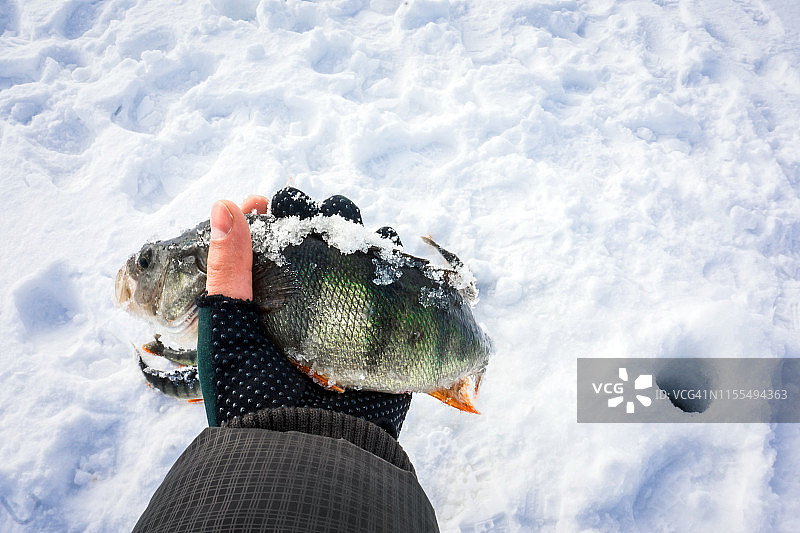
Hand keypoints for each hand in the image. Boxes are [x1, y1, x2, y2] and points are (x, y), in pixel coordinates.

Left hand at [196, 188, 411, 437]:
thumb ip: (227, 268)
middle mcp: (308, 310)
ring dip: (361, 234)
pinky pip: (396, 291)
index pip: (270, 249)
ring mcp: (347, 321)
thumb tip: (224, 204)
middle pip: (320, 249)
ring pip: (359, 262)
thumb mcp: (226, 325)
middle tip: (319, 212)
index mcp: (267, 307)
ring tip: (357, 224)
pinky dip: (398, 264)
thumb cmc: (251, 392)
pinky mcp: (381, 334)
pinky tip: (392, 243)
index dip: (270, 218)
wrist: (302, 448)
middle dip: (321, 218)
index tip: (266, 202)